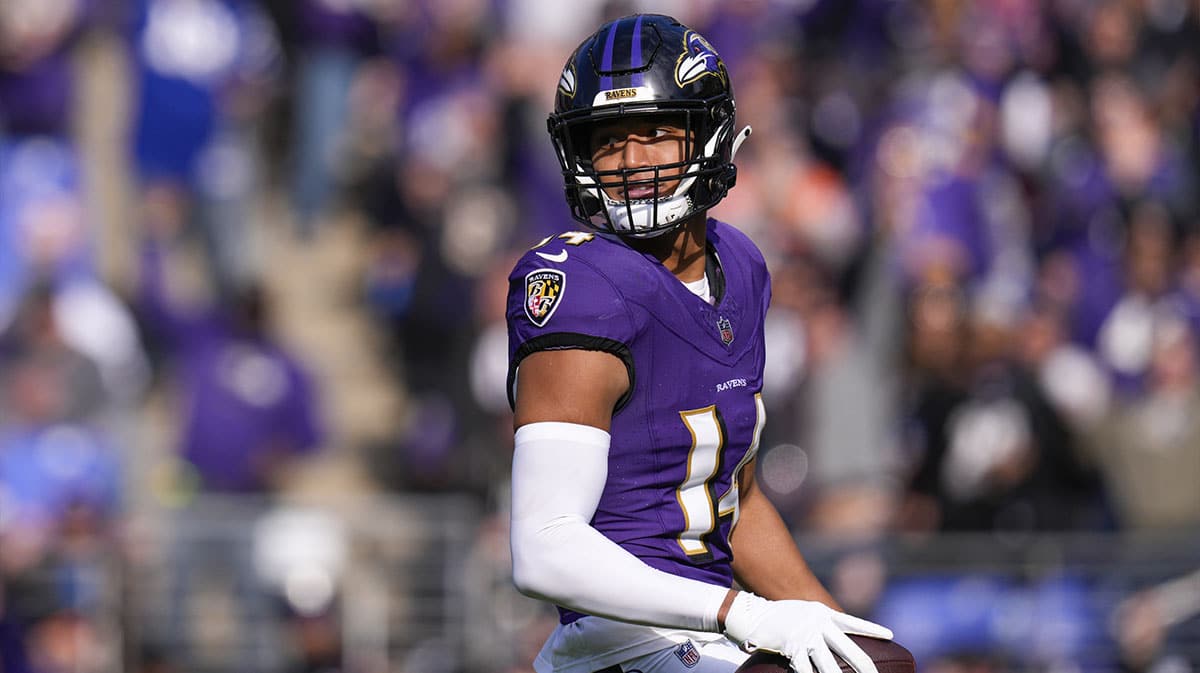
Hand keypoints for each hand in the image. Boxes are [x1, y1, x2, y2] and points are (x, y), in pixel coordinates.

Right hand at [723, 592, 892, 672]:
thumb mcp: (804, 612)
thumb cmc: (778, 616)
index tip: (890, 635)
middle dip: (864, 666)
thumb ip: (820, 622)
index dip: (872, 629)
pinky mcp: (791, 648)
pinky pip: (806, 669)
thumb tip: (835, 635)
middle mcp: (818, 623)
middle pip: (849, 649)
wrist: (751, 614)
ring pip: (829, 665)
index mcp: (823, 613)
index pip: (853, 622)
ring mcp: (805, 637)